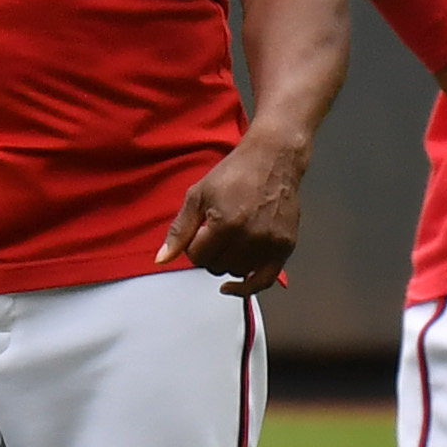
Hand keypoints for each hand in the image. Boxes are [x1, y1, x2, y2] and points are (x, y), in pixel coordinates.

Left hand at [157, 134, 311, 294]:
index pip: (197, 257)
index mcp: (225, 223)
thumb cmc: (236, 172)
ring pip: (237, 272)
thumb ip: (180, 230)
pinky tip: (235, 286)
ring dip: (228, 262)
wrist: (273, 159)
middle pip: (216, 267)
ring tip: (231, 240)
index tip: (200, 233)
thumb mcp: (198, 195)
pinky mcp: (285, 246)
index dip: (193, 246)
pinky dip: (249, 287)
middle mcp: (250, 237)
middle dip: (210, 254)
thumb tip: (162, 259)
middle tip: (215, 234)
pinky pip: (265, 280)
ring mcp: (270, 244)